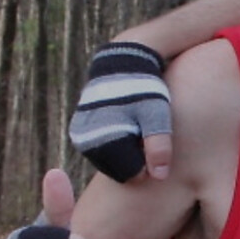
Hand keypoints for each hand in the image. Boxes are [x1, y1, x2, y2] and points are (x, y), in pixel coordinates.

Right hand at [68, 42, 172, 181]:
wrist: (122, 62)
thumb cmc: (144, 89)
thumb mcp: (156, 115)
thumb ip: (159, 146)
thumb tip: (159, 176)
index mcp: (104, 139)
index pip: (131, 174)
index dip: (149, 165)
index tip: (158, 146)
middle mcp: (86, 140)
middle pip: (118, 170)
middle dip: (136, 160)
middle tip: (149, 137)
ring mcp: (80, 135)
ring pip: (109, 162)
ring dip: (125, 154)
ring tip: (138, 131)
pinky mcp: (80, 130)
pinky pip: (101, 151)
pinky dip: (116, 146)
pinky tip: (129, 130)